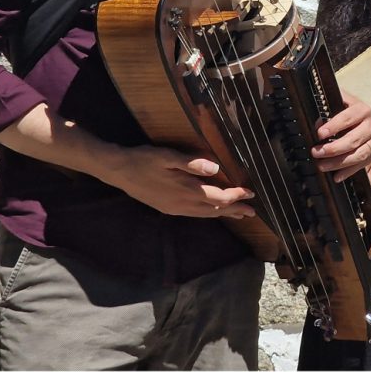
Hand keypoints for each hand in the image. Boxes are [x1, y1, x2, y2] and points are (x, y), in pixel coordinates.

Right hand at [107, 145, 256, 218]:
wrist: (118, 171)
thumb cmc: (144, 159)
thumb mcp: (167, 156)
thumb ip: (191, 163)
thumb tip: (216, 168)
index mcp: (186, 191)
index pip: (218, 197)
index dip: (236, 196)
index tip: (251, 193)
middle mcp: (182, 204)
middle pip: (215, 210)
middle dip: (234, 210)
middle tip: (252, 212)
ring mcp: (174, 209)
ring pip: (205, 214)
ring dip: (223, 213)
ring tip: (238, 214)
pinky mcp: (167, 208)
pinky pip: (195, 214)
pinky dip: (209, 213)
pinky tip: (211, 210)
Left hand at [311, 89, 370, 182]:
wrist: (356, 118)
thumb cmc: (342, 111)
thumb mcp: (334, 105)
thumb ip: (326, 111)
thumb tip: (319, 125)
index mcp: (362, 110)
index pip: (348, 118)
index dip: (334, 126)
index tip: (320, 134)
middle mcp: (370, 126)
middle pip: (354, 140)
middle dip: (333, 148)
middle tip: (316, 152)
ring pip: (360, 155)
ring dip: (340, 163)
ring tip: (322, 166)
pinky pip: (363, 165)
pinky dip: (349, 172)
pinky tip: (336, 176)